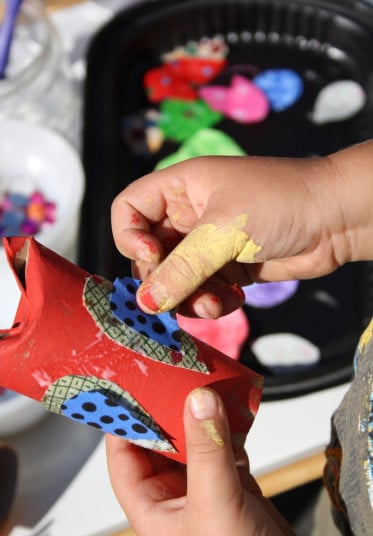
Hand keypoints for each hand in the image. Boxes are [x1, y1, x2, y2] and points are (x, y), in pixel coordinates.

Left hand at [106, 388, 309, 535]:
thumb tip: (198, 400)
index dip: (124, 422)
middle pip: (161, 443)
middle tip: (173, 376)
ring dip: (200, 415)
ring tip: (203, 383)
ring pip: (194, 441)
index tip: (131, 387)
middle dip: (167, 411)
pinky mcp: (234, 486)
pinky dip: (229, 427)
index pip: (123, 456)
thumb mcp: (214, 504)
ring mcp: (206, 490)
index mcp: (152, 508)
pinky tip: (233, 408)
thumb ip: (207, 450)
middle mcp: (175, 497)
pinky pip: (225, 446)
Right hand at [112, 153, 354, 317]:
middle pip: (149, 253)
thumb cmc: (280, 203)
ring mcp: (209, 244)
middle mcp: (189, 216)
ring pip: (177, 279)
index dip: (129, 237)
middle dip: (164, 279)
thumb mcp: (224, 231)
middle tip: (180, 294)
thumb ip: (182, 268)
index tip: (150, 258)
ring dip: (190, 298)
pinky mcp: (229, 268)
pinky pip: (204, 292)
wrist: (337, 218)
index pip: (129, 208)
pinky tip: (236, 299)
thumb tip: (146, 302)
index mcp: (181, 188)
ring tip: (215, 303)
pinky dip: (214, 302)